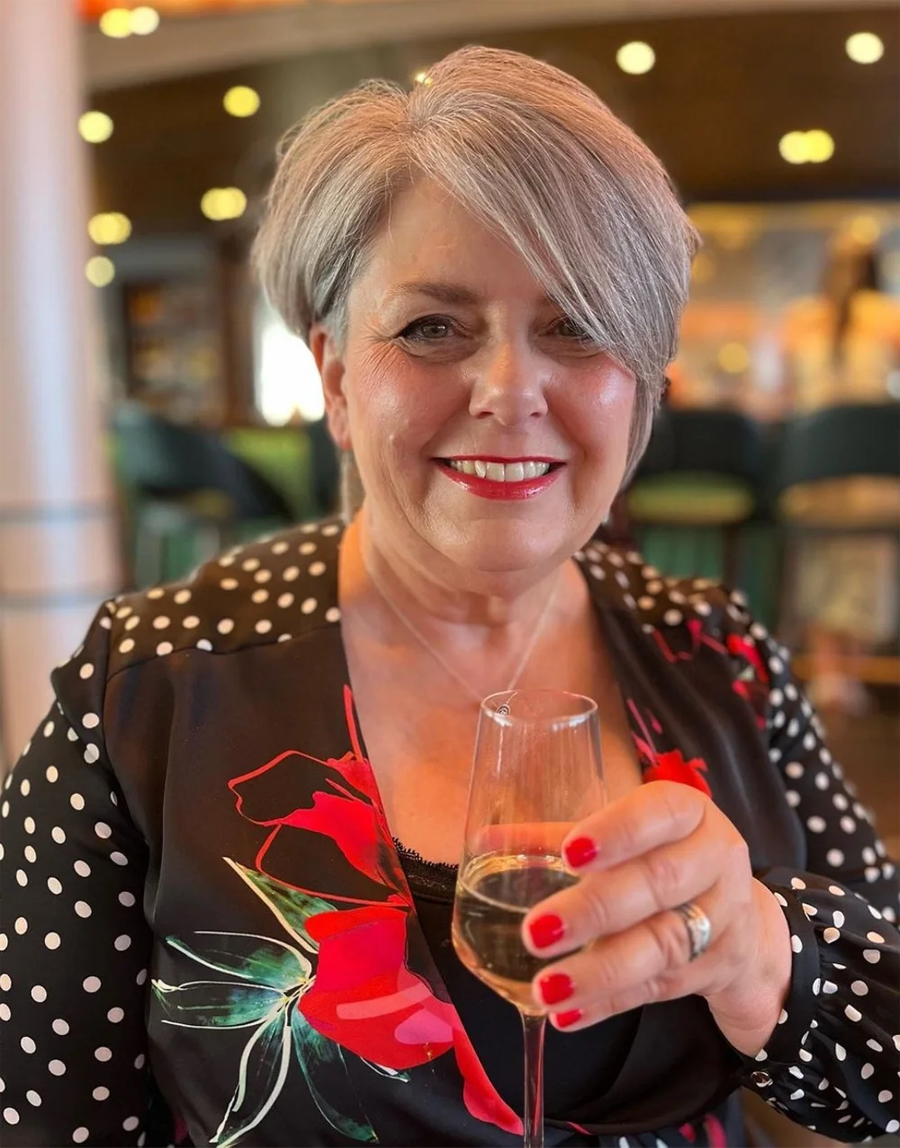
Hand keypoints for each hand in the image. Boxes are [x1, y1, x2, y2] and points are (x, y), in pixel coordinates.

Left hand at [520, 781, 792, 1055]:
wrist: (741, 917)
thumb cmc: (664, 857)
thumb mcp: (627, 836)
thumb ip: (560, 837)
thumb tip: (485, 839)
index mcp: (690, 813)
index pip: (661, 812)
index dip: (618, 831)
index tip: (571, 853)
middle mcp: (716, 861)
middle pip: (658, 884)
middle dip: (594, 909)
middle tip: (535, 931)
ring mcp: (723, 919)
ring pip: (662, 946)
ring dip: (599, 970)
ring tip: (546, 987)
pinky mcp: (715, 970)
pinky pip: (659, 989)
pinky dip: (609, 1003)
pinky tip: (567, 1014)